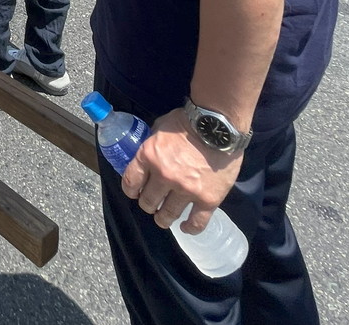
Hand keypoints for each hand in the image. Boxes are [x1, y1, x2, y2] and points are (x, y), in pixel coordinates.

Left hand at [121, 109, 241, 233]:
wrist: (218, 125)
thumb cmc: (188, 121)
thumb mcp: (160, 127)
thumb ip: (152, 145)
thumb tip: (148, 156)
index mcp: (149, 157)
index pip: (131, 182)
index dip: (131, 190)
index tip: (135, 192)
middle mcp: (164, 176)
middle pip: (148, 201)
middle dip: (148, 204)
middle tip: (152, 204)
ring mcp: (186, 190)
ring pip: (168, 214)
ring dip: (163, 218)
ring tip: (164, 218)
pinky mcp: (208, 199)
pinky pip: (197, 222)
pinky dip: (190, 228)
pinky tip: (186, 227)